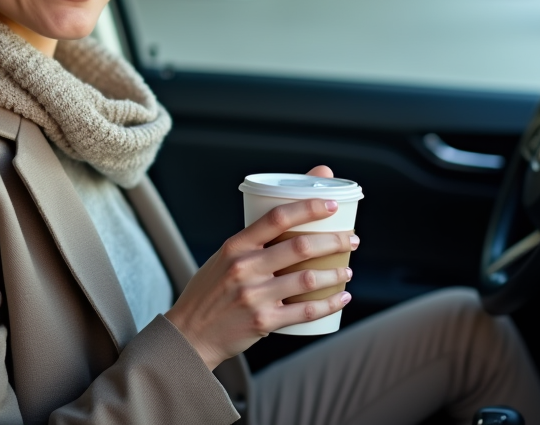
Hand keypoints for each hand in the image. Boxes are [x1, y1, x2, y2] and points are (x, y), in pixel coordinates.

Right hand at [165, 165, 357, 369]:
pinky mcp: (263, 322)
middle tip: (350, 239)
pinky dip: (329, 303)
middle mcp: (244, 268)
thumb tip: (290, 214)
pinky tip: (342, 297)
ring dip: (336, 272)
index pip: (276, 217)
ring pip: (308, 279)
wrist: (189, 334)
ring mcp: (254, 296)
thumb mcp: (224, 257)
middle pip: (300, 246)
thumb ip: (254, 239)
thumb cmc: (210, 291)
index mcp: (235, 245)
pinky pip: (305, 311)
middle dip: (334, 240)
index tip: (331, 205)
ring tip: (347, 269)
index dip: (308, 207)